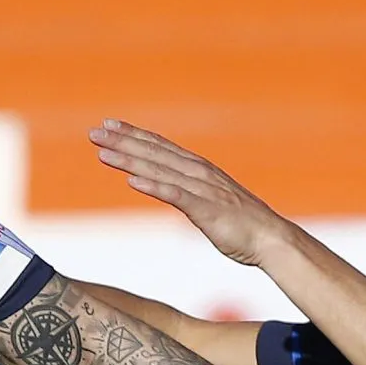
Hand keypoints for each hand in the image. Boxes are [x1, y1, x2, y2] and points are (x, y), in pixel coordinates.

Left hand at [90, 119, 285, 267]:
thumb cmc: (241, 224)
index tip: (108, 126)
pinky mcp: (206, 210)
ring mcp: (202, 190)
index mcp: (198, 170)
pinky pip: (176, 196)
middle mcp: (198, 173)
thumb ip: (187, 192)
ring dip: (131, 160)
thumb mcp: (209, 203)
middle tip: (94, 132)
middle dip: (123, 141)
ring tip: (103, 153)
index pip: (160, 147)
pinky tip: (133, 182)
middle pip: (154, 153)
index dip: (133, 135)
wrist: (271, 238)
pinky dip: (154, 187)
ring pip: (160, 170)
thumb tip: (169, 187)